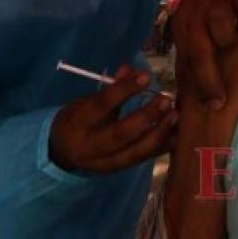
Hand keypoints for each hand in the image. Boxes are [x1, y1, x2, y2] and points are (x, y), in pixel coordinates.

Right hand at [49, 65, 176, 172]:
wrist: (60, 152)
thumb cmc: (77, 120)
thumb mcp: (85, 101)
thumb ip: (110, 87)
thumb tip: (131, 69)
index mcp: (78, 122)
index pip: (102, 105)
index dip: (124, 90)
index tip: (146, 76)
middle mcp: (91, 146)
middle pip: (120, 134)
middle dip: (146, 117)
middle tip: (166, 100)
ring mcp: (105, 162)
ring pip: (135, 152)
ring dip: (159, 134)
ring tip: (175, 117)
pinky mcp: (118, 170)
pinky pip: (142, 159)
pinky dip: (161, 147)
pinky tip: (177, 134)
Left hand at [172, 0, 237, 109]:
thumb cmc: (201, 14)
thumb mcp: (189, 33)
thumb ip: (191, 61)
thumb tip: (186, 102)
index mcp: (185, 29)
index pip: (190, 61)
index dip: (202, 86)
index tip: (214, 106)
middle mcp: (197, 17)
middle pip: (201, 50)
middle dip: (210, 78)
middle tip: (220, 100)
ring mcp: (217, 4)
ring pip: (222, 24)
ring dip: (228, 34)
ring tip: (234, 36)